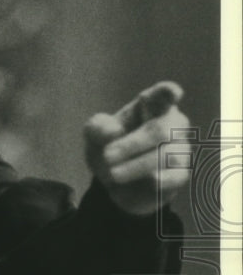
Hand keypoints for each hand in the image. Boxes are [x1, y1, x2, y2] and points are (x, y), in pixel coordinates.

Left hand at [83, 81, 191, 215]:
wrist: (111, 180)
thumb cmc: (107, 145)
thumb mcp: (94, 135)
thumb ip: (98, 128)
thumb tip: (115, 131)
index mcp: (152, 106)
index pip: (163, 94)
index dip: (169, 92)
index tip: (173, 93)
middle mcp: (172, 123)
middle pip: (161, 130)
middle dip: (131, 145)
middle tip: (107, 156)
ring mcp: (180, 147)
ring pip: (168, 155)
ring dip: (136, 166)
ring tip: (113, 174)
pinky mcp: (180, 173)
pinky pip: (175, 176)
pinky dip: (157, 180)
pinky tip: (146, 181)